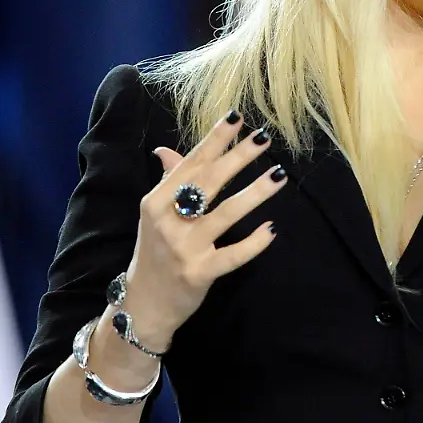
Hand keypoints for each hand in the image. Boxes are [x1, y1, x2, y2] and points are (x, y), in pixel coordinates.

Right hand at [124, 111, 286, 350]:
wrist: (143, 305)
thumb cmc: (154, 254)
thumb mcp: (154, 216)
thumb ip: (167, 182)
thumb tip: (168, 150)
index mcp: (156, 202)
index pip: (190, 164)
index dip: (214, 140)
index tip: (236, 118)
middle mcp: (168, 221)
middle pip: (208, 182)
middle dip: (237, 157)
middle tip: (264, 138)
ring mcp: (184, 248)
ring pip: (225, 214)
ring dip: (254, 193)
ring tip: (279, 175)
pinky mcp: (199, 273)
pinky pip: (232, 255)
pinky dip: (253, 243)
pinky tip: (271, 229)